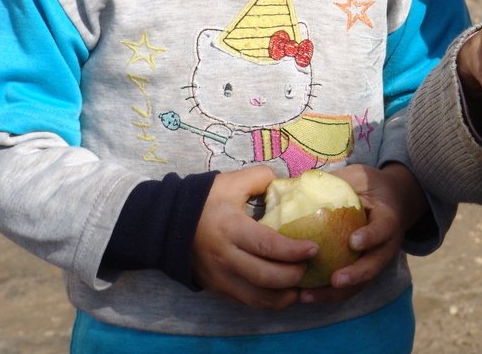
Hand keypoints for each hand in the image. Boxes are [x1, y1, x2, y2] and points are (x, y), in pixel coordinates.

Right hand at [192, 166, 317, 308]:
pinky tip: (283, 293)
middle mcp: (225, 258)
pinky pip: (247, 301)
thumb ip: (261, 178)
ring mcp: (220, 278)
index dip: (293, 250)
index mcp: (231, 229)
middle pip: (265, 277)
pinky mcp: (217, 289)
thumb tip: (287, 184)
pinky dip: (268, 301)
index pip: (267, 246)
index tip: (313, 249)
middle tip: (309, 266)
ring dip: (284, 296)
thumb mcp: (231, 182)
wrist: (168, 223)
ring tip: (301, 287)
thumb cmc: (205, 201)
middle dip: (293, 276)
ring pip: (257, 298)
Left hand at [298, 163, 425, 303]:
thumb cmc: (369, 185)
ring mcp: (377, 259)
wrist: (392, 198)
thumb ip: (336, 181)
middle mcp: (387, 244)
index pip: (383, 228)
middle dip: (355, 275)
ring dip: (336, 293)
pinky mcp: (365, 270)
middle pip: (374, 265)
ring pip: (361, 283)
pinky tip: (304, 296)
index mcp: (388, 217)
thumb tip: (294, 182)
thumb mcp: (358, 177)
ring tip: (309, 296)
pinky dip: (328, 294)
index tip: (353, 241)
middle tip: (335, 280)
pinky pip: (349, 287)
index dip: (371, 236)